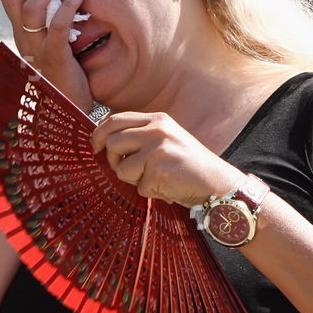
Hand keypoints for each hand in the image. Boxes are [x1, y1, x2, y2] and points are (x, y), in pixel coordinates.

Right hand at [0, 0, 92, 110]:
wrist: (70, 111)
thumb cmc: (66, 76)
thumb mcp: (53, 45)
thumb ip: (50, 23)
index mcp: (21, 35)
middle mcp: (24, 40)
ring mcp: (38, 50)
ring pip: (32, 10)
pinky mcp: (56, 59)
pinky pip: (58, 28)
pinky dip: (67, 8)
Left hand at [90, 111, 240, 206]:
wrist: (216, 183)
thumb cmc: (188, 165)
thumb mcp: (166, 139)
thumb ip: (140, 136)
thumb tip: (105, 142)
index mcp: (157, 119)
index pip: (115, 119)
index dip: (99, 134)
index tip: (95, 147)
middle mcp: (157, 130)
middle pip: (113, 142)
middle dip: (114, 160)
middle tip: (125, 169)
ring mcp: (158, 150)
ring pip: (121, 168)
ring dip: (133, 179)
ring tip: (154, 178)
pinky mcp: (159, 171)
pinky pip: (139, 187)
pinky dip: (150, 192)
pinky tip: (167, 187)